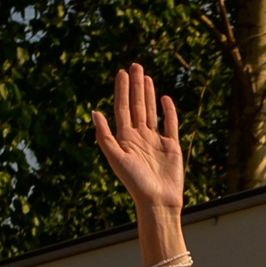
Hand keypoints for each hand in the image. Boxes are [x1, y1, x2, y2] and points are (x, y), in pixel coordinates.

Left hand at [89, 64, 184, 212]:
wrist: (158, 201)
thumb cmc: (135, 183)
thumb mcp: (116, 159)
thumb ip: (105, 136)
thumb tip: (94, 112)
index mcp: (125, 138)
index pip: (122, 108)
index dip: (121, 90)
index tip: (121, 73)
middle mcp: (139, 137)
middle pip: (136, 105)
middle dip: (135, 86)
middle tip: (134, 66)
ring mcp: (155, 141)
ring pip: (150, 111)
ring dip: (148, 93)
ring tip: (146, 76)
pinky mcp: (171, 146)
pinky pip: (170, 124)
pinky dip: (168, 111)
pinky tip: (164, 98)